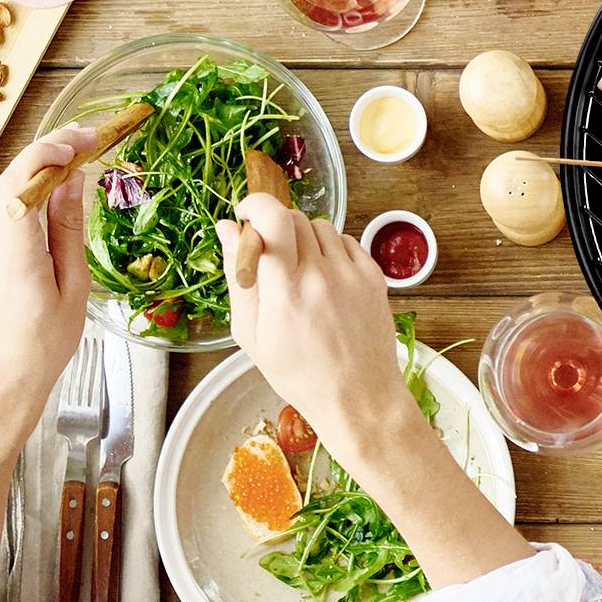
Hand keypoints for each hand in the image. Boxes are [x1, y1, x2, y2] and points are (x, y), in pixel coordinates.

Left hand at [0, 127, 97, 444]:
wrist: (0, 383)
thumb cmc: (41, 347)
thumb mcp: (72, 288)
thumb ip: (69, 230)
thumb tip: (73, 184)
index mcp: (15, 247)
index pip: (22, 177)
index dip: (50, 148)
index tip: (84, 139)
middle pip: (17, 178)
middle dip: (53, 150)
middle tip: (92, 138)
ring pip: (15, 194)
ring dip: (48, 172)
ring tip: (86, 162)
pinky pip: (13, 215)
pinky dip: (38, 197)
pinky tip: (64, 199)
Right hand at [215, 194, 409, 444]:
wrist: (358, 396)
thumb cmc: (300, 374)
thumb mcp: (251, 333)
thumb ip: (238, 276)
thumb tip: (228, 229)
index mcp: (286, 291)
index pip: (273, 218)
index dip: (255, 205)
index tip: (246, 215)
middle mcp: (322, 275)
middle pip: (294, 217)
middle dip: (275, 227)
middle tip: (270, 256)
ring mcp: (352, 274)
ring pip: (321, 226)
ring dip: (303, 239)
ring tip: (298, 274)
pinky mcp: (373, 276)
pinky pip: (346, 241)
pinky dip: (330, 251)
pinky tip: (324, 280)